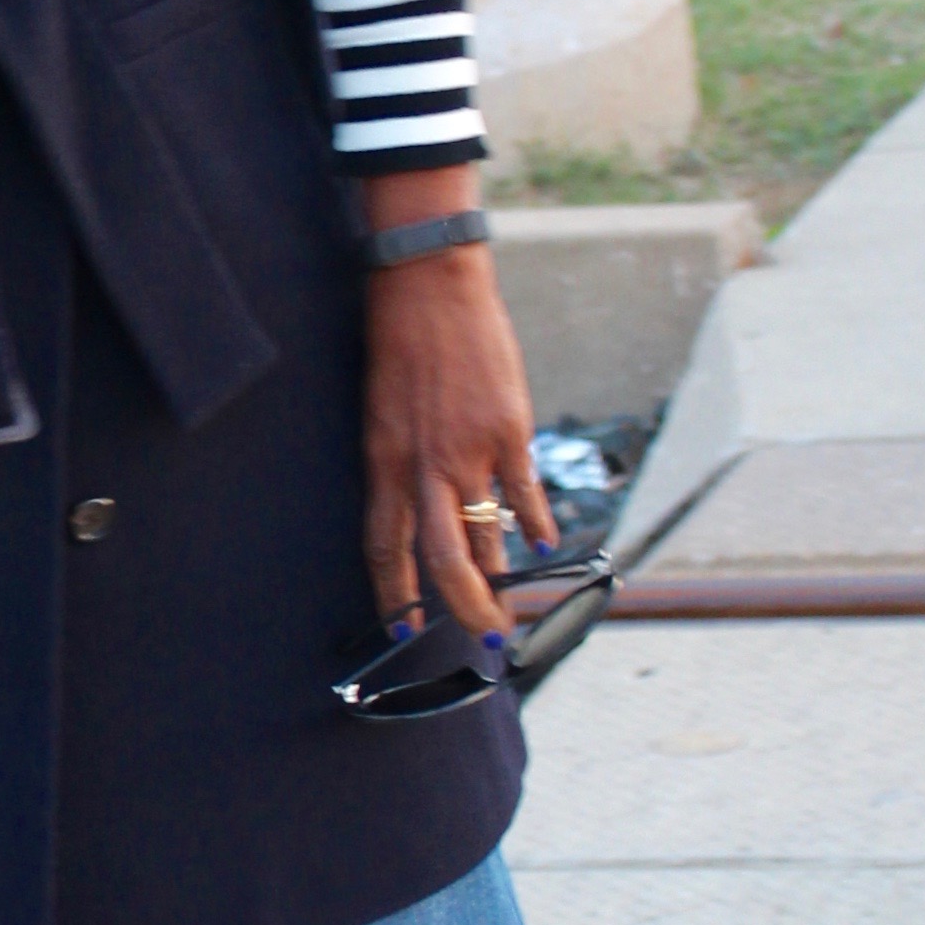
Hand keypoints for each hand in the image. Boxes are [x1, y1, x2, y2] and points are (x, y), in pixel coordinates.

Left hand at [361, 244, 553, 644]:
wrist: (429, 285)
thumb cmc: (399, 344)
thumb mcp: (380, 410)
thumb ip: (399, 462)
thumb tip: (424, 508)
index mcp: (383, 460)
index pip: (384, 545)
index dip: (392, 594)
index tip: (400, 628)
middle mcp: (423, 465)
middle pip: (442, 561)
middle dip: (461, 609)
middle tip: (481, 640)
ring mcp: (470, 450)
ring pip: (488, 537)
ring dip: (499, 575)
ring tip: (508, 602)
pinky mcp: (509, 431)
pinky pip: (525, 496)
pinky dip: (536, 526)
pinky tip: (544, 547)